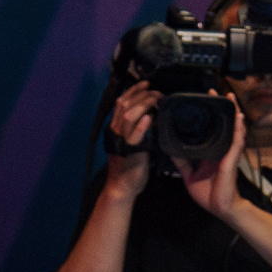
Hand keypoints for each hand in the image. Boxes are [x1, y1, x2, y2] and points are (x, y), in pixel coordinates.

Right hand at [102, 83, 159, 201]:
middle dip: (141, 94)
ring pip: (129, 117)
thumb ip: (138, 130)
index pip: (121, 103)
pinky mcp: (130, 152)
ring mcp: (122, 141)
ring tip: (155, 98)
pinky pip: (134, 136)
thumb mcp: (133, 144)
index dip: (133, 91)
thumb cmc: (130, 167)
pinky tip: (149, 118)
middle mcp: (116, 131)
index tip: (145, 84)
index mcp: (116, 129)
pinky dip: (141, 126)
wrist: (122, 187)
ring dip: (143, 105)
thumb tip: (150, 116)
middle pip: (125, 106)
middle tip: (154, 90)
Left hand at [178, 100, 246, 223]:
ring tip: (230, 97)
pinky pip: (236, 141)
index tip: (203, 102)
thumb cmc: (209, 194)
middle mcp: (222, 150)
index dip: (209, 115)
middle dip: (222, 107)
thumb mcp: (189, 176)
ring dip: (233, 112)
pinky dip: (238, 129)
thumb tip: (170, 151)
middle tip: (215, 91)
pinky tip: (238, 117)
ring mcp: (229, 154)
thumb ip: (182, 163)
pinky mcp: (232, 159)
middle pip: (224, 124)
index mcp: (212, 153)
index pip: (212, 130)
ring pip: (233, 128)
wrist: (220, 207)